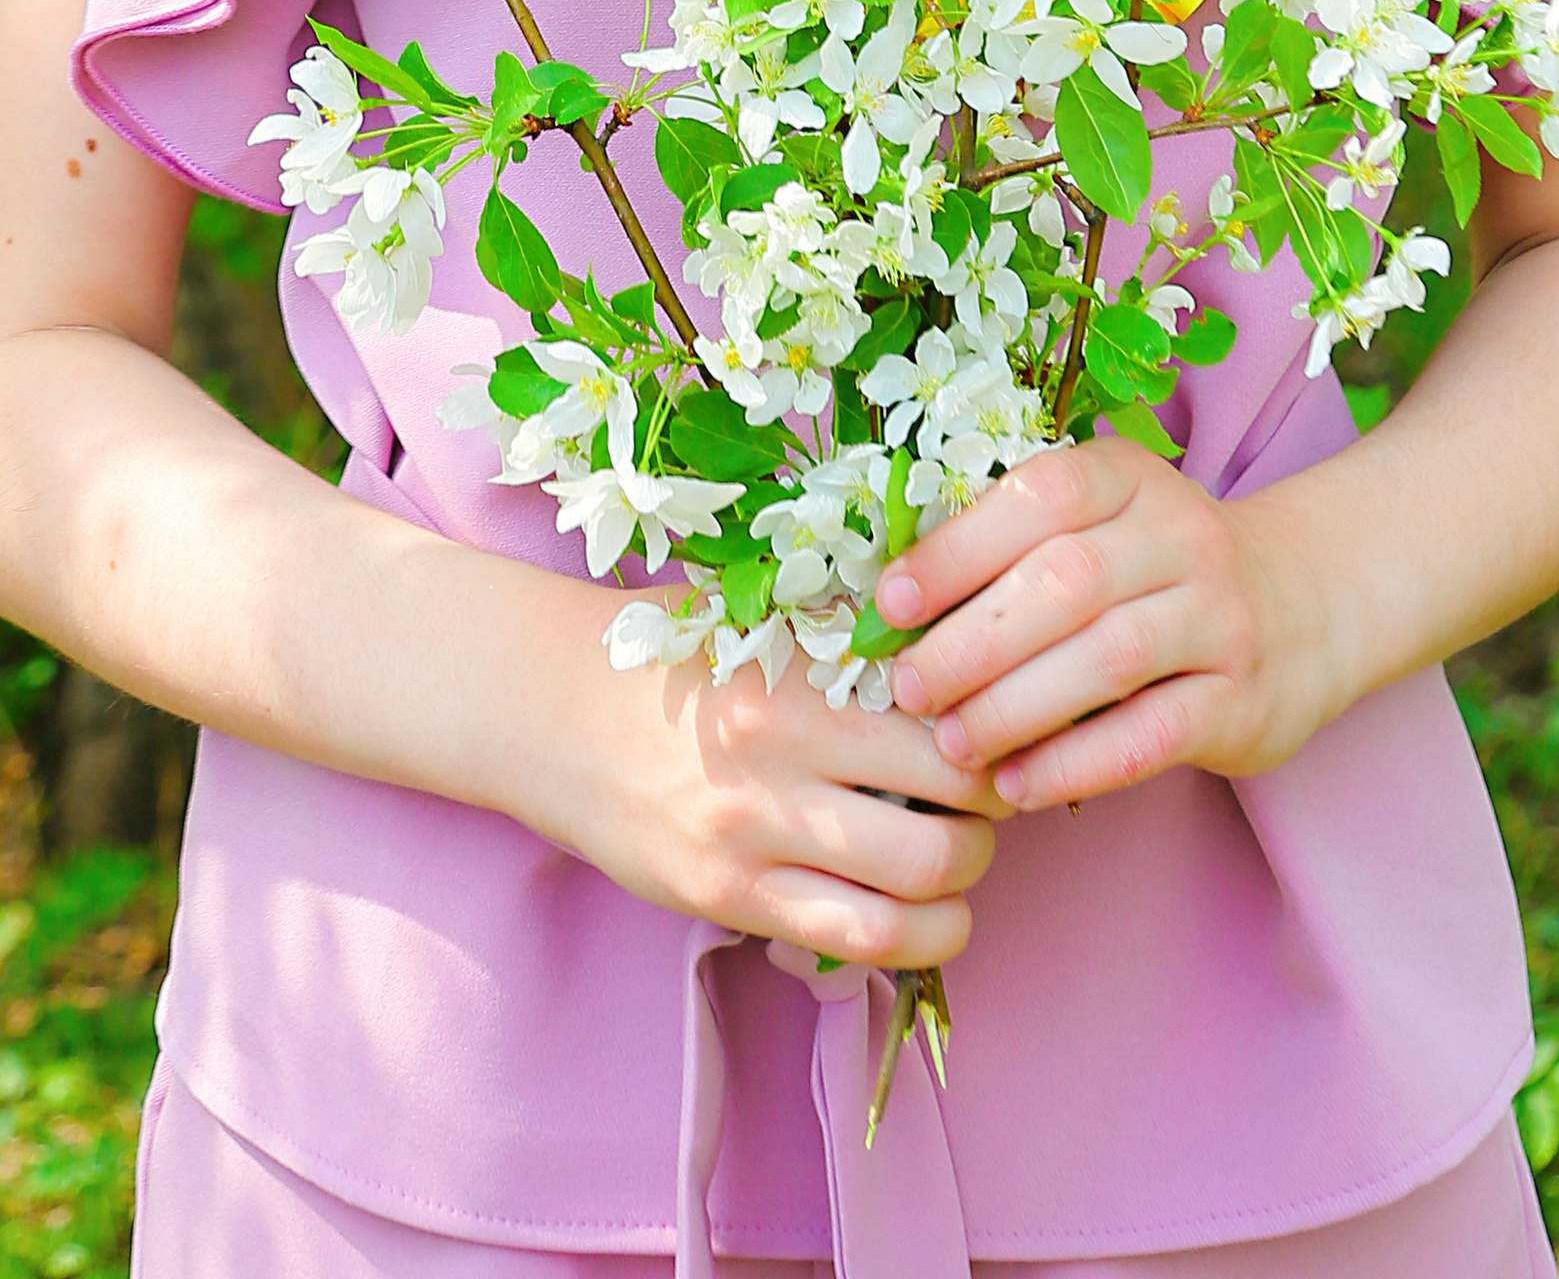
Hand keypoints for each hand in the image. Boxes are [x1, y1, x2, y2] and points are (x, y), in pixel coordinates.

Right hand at [524, 578, 1011, 970]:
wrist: (555, 708)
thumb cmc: (674, 654)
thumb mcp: (764, 619)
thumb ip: (853, 637)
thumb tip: (964, 654)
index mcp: (806, 669)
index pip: (950, 715)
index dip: (998, 734)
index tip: (1003, 736)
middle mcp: (788, 750)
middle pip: (953, 807)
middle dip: (994, 818)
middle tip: (992, 808)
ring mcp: (756, 832)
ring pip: (914, 889)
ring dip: (963, 891)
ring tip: (957, 871)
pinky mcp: (729, 896)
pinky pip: (852, 939)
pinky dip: (912, 939)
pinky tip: (917, 918)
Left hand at [874, 444, 1353, 810]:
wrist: (1303, 604)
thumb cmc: (1155, 569)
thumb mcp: (1100, 527)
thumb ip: (1014, 550)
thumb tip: (889, 608)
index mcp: (1129, 477)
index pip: (1041, 495)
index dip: (959, 548)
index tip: (891, 604)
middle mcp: (1182, 534)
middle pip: (1067, 580)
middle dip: (974, 641)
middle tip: (909, 688)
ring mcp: (1221, 617)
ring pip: (1109, 657)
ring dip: (1015, 706)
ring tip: (952, 744)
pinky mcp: (1242, 700)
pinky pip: (1150, 734)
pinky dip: (1074, 764)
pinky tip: (1015, 785)